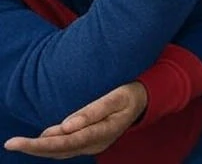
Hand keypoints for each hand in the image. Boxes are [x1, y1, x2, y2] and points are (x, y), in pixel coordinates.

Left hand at [3, 82, 146, 158]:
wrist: (144, 100)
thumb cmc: (130, 95)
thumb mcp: (116, 97)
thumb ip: (93, 111)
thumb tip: (65, 126)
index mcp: (102, 133)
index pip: (66, 142)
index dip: (42, 144)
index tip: (20, 142)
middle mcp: (94, 144)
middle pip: (59, 150)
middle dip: (34, 148)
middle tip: (11, 143)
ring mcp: (92, 144)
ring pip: (60, 151)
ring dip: (39, 148)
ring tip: (18, 143)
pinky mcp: (89, 140)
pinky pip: (66, 147)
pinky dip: (50, 145)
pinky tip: (40, 139)